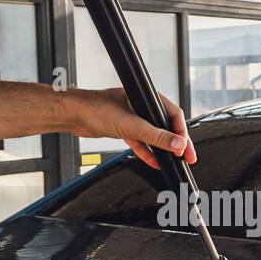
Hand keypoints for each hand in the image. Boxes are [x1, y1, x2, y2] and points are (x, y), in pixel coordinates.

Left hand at [70, 87, 196, 170]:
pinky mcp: (124, 128)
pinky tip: (155, 162)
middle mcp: (141, 106)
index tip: (185, 148)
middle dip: (176, 143)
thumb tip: (177, 144)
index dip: (182, 132)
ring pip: (153, 136)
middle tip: (187, 157)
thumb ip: (156, 136)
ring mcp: (133, 118)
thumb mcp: (132, 125)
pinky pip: (140, 142)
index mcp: (146, 97)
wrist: (73, 115)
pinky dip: (147, 152)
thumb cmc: (97, 109)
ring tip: (173, 162)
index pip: (173, 115)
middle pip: (166, 126)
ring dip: (163, 149)